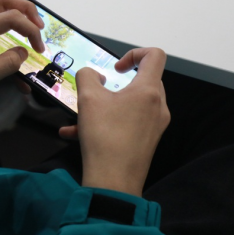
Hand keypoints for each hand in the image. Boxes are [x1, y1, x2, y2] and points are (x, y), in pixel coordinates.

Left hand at [0, 0, 44, 115]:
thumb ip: (7, 64)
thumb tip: (25, 53)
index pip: (11, 17)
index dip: (30, 29)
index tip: (39, 49)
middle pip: (5, 1)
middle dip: (27, 10)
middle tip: (39, 27)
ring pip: (1, 9)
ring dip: (20, 16)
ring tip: (33, 32)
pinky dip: (12, 33)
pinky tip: (20, 54)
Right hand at [59, 48, 169, 196]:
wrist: (113, 181)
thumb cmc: (104, 136)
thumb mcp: (87, 98)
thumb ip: (87, 76)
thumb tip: (94, 76)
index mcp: (148, 90)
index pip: (155, 55)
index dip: (134, 53)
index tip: (116, 68)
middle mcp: (157, 106)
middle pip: (143, 81)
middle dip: (117, 83)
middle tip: (98, 92)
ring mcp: (155, 125)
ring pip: (131, 104)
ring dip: (106, 106)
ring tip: (80, 117)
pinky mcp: (147, 141)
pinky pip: (128, 123)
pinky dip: (107, 123)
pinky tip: (76, 134)